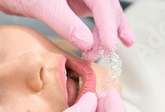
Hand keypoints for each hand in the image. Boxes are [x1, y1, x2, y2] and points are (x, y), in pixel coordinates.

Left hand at [0, 0, 134, 56]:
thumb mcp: (41, 5)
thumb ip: (65, 22)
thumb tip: (87, 42)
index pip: (103, 4)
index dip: (108, 27)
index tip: (108, 47)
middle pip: (108, 9)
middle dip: (107, 32)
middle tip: (98, 53)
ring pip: (105, 14)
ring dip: (108, 33)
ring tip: (108, 50)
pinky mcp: (76, 5)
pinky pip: (97, 17)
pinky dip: (106, 29)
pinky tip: (122, 39)